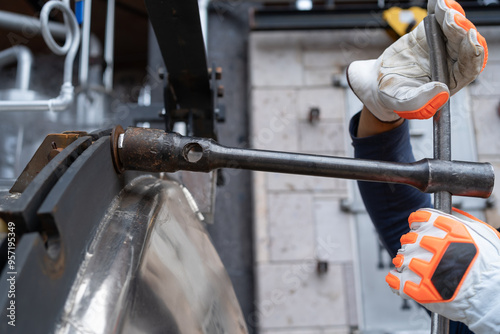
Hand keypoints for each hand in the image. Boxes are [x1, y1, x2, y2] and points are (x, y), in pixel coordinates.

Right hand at [347, 0, 487, 121]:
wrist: (377, 82)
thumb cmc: (392, 95)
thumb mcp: (402, 103)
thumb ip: (420, 102)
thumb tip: (441, 90)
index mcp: (450, 81)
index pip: (469, 66)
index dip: (471, 52)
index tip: (469, 39)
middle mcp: (450, 62)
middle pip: (464, 43)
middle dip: (460, 29)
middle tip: (451, 19)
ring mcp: (441, 46)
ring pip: (454, 29)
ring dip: (451, 16)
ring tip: (442, 8)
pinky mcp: (429, 34)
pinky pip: (438, 20)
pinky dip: (440, 9)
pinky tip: (437, 2)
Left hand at [386, 208, 499, 333]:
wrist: (494, 298)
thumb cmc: (491, 268)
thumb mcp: (484, 235)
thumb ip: (462, 221)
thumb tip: (448, 212)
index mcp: (448, 230)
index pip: (419, 218)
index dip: (417, 224)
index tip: (417, 229)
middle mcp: (434, 246)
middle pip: (408, 238)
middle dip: (411, 244)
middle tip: (419, 252)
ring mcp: (424, 267)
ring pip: (400, 258)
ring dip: (404, 262)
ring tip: (414, 268)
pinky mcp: (418, 289)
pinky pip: (395, 279)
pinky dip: (396, 279)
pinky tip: (405, 280)